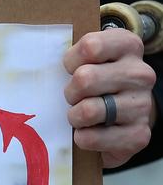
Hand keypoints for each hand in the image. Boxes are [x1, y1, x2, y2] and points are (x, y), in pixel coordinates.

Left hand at [64, 28, 156, 167]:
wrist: (124, 118)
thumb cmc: (97, 84)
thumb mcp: (88, 60)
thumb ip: (73, 57)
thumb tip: (41, 64)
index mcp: (128, 47)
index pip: (90, 46)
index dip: (71, 62)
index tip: (72, 70)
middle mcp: (141, 74)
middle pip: (85, 79)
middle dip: (70, 93)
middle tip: (75, 98)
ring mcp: (142, 105)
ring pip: (88, 111)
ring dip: (74, 117)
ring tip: (80, 116)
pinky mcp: (138, 134)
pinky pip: (91, 138)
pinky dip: (82, 138)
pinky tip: (89, 132)